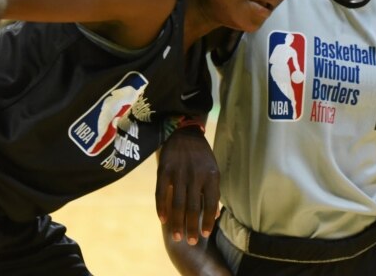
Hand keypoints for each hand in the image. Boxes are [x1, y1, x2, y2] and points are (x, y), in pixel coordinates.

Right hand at [156, 128, 219, 245]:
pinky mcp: (164, 169)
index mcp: (211, 175)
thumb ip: (214, 192)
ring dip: (176, 222)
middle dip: (191, 226)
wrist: (185, 132)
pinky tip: (162, 219)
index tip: (205, 234)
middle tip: (190, 242)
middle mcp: (195, 175)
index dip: (207, 220)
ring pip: (177, 203)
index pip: (211, 203)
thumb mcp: (213, 170)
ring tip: (177, 236)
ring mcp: (178, 172)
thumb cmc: (202, 156)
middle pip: (193, 207)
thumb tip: (215, 215)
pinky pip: (160, 192)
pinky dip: (161, 207)